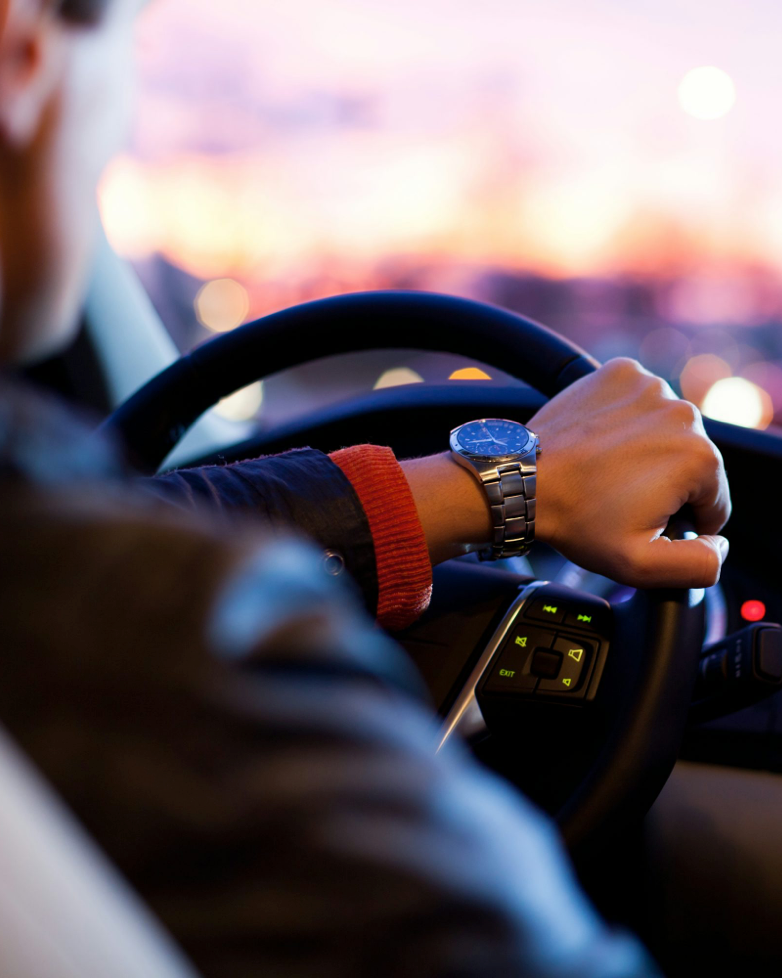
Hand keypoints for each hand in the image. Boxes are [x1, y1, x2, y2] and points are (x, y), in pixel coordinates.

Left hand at [529, 358, 730, 587]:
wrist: (523, 480)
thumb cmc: (576, 519)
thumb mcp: (641, 564)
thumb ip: (698, 565)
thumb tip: (720, 545)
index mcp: (700, 458)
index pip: (713, 501)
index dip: (680, 521)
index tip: (642, 521)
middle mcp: (683, 413)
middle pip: (692, 463)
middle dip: (665, 484)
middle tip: (619, 498)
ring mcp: (651, 387)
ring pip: (667, 431)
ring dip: (647, 450)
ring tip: (607, 471)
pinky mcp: (622, 373)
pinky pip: (640, 402)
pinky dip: (627, 420)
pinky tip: (601, 442)